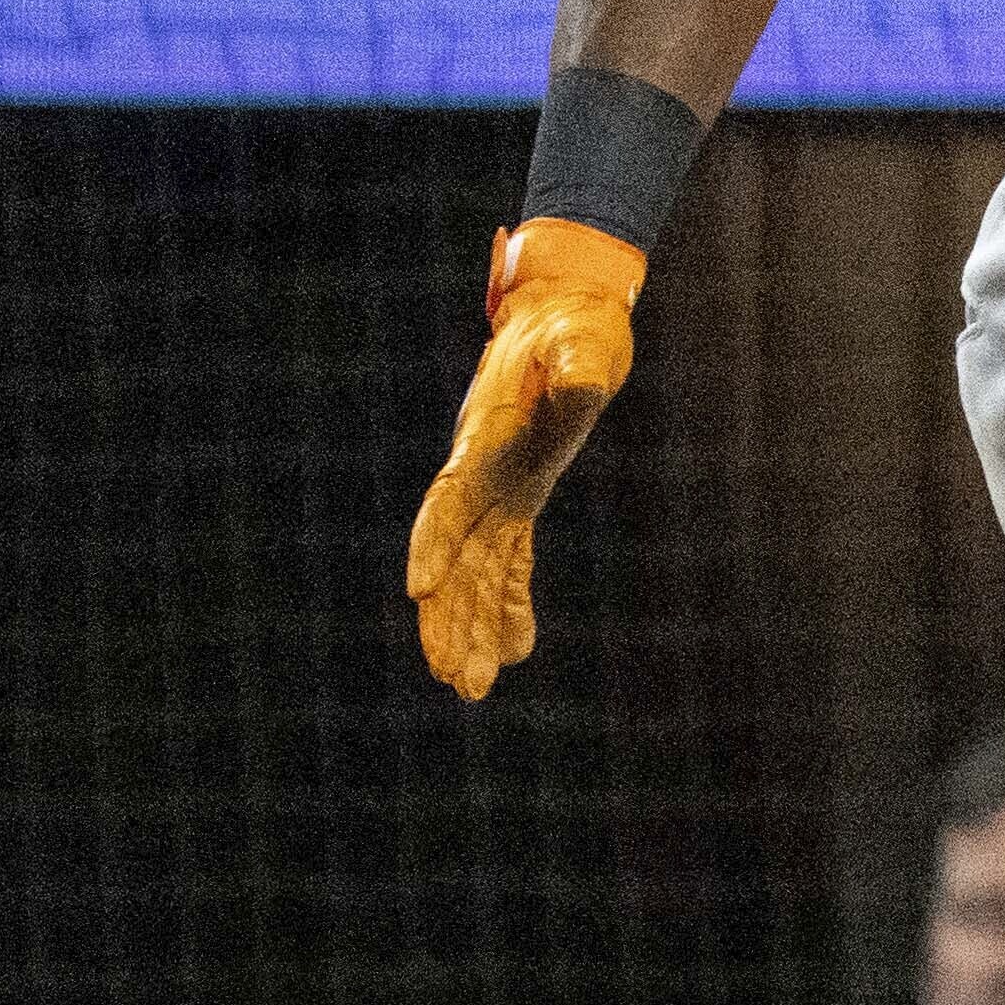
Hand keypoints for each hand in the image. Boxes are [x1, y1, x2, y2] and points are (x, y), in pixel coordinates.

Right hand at [405, 219, 645, 697]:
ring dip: (472, 626)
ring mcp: (499, 489)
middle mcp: (482, 473)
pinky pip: (510, 560)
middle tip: (451, 677)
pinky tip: (514, 650)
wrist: (568, 315)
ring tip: (470, 689)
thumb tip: (584, 381)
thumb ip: (576, 371)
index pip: (448, 502)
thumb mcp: (582, 342)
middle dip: (449, 617)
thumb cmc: (575, 328)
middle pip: (455, 555)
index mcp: (485, 439)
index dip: (432, 544)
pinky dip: (510, 602)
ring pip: (477, 570)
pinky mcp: (521, 497)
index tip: (419, 590)